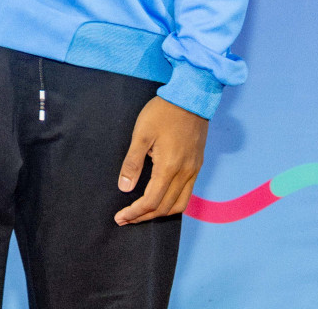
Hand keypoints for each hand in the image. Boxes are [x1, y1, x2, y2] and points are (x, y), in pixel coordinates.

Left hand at [115, 96, 207, 224]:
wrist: (190, 98)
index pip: (152, 201)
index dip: (135, 213)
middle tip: (126, 219)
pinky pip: (187, 193)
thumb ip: (133, 163)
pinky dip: (172, 203)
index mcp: (169, 167)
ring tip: (141, 213)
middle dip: (144, 216)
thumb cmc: (162, 113)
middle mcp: (185, 173)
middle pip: (165, 207)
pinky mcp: (197, 165)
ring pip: (179, 204)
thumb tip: (125, 188)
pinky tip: (159, 199)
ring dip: (160, 213)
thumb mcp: (141, 135)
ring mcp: (194, 170)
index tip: (120, 217)